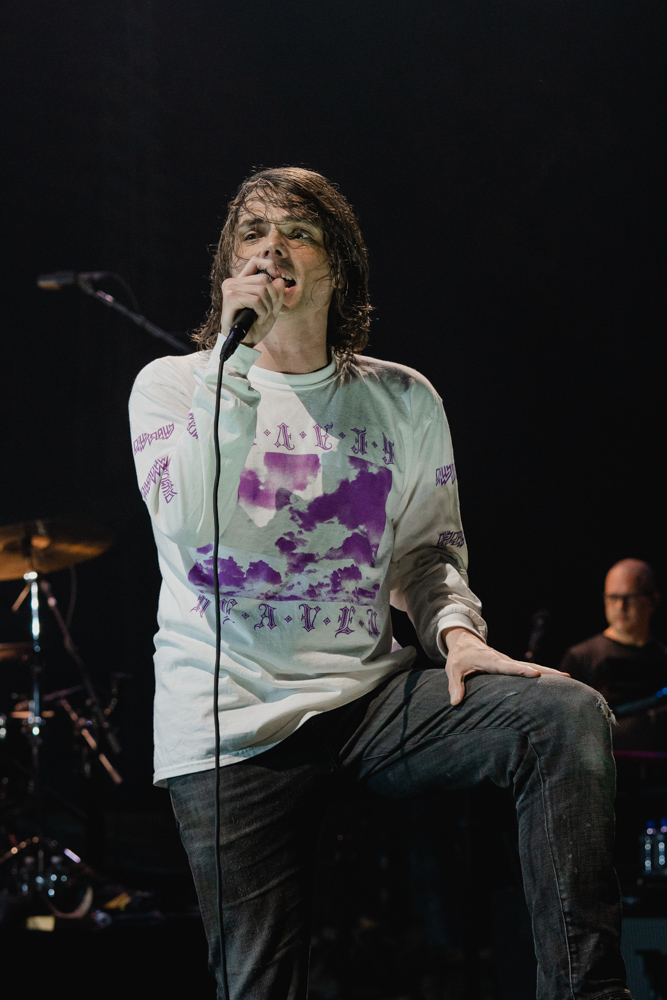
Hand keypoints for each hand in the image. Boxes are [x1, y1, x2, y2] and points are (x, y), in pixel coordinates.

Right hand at [220, 257, 286, 346]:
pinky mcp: (230, 298)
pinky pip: (256, 300)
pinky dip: (262, 312)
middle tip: (268, 311)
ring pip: (261, 290)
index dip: (269, 266)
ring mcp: (230, 289)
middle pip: (264, 279)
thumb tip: (280, 280)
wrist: (243, 344)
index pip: (256, 261)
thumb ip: (277, 294)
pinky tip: (257, 320)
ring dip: (267, 307)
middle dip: (272, 297)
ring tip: (262, 317)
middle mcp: (233, 282)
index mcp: (241, 281)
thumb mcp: (271, 308)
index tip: (277, 277)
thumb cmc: (254, 326)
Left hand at [441, 626, 569, 705]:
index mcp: (491, 660)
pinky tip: (556, 681)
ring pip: (532, 666)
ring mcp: (510, 662)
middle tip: (565, 676)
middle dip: (546, 671)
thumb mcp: (453, 669)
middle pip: (527, 665)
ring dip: (549, 672)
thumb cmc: (459, 656)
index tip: (536, 674)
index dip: (522, 670)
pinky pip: (529, 669)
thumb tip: (455, 703)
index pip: (508, 666)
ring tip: (568, 679)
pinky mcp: (512, 665)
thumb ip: (455, 685)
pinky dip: (543, 674)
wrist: (465, 641)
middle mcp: (504, 660)